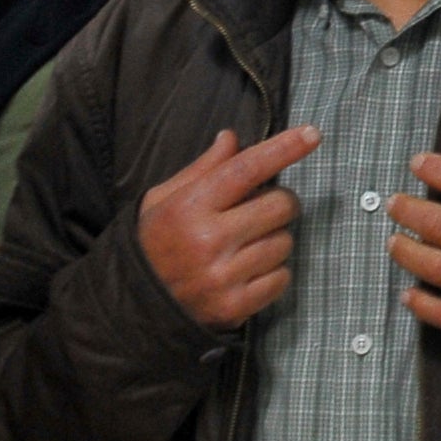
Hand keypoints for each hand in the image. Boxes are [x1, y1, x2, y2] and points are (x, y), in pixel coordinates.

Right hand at [138, 127, 318, 330]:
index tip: (312, 133)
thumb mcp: (163, 200)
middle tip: (259, 210)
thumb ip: (203, 169)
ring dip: (274, 240)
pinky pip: (283, 278)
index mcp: (188, 208)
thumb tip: (233, 138)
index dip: (283, 149)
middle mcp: (207, 241)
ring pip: (285, 242)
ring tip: (245, 246)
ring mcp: (222, 277)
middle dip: (279, 203)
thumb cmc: (153, 244)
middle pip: (281, 205)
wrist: (128, 307)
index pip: (246, 169)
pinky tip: (247, 273)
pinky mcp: (234, 307)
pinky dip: (273, 273)